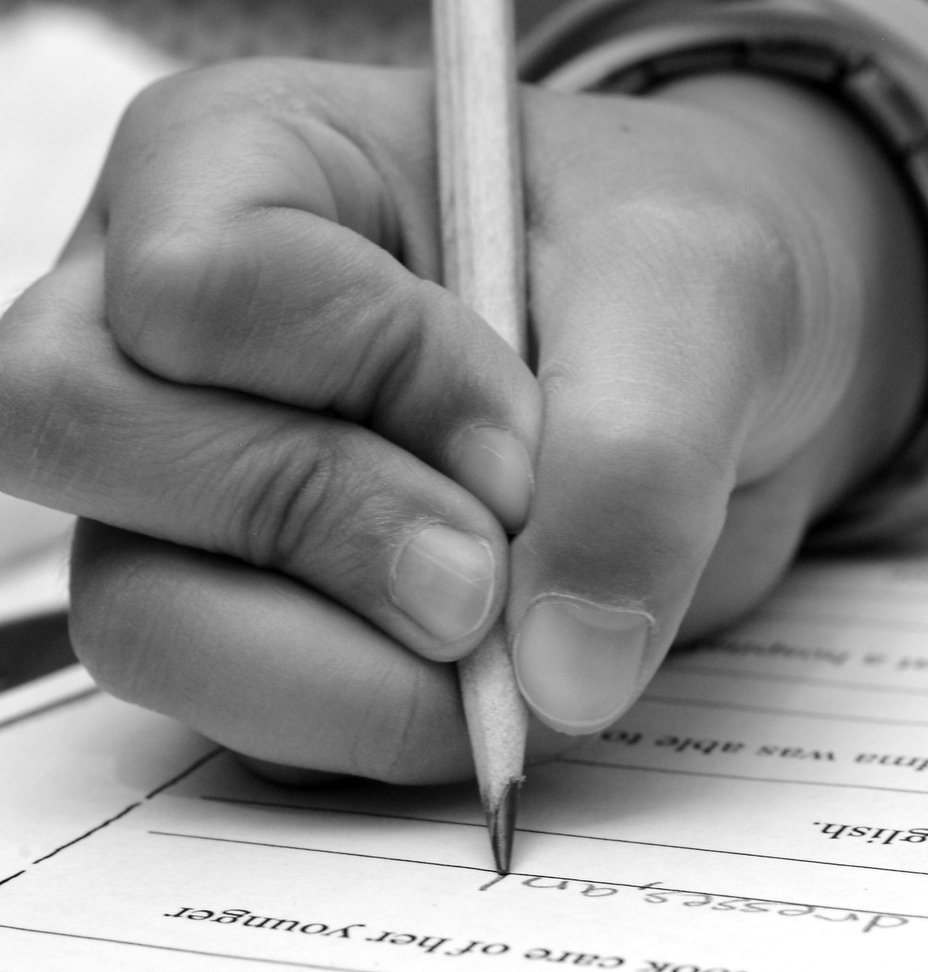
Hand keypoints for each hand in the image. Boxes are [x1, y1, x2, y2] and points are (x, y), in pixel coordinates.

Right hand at [0, 59, 927, 780]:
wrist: (722, 376)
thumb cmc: (676, 270)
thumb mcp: (696, 301)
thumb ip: (636, 460)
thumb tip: (559, 674)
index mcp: (240, 165)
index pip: (200, 285)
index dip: (377, 380)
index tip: (526, 445)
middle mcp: (167, 325)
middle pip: (82, 433)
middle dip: (325, 525)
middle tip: (493, 573)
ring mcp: (191, 488)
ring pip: (142, 613)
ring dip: (349, 670)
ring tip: (506, 642)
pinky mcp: (255, 617)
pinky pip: (246, 721)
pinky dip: (378, 726)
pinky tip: (486, 679)